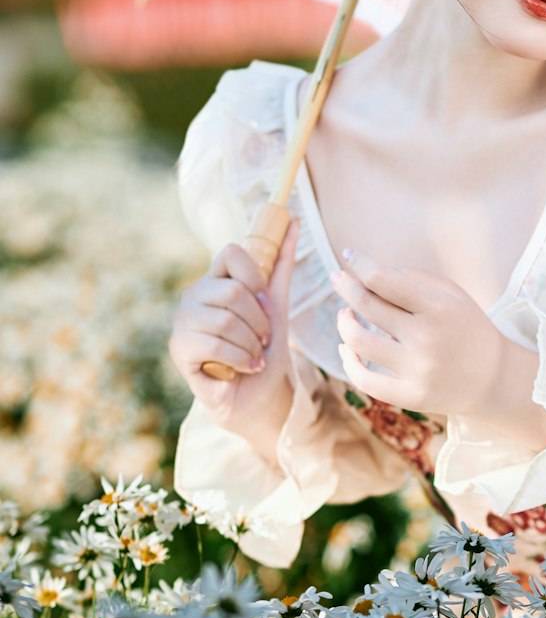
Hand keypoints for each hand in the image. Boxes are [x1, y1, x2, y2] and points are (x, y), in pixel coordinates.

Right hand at [169, 218, 300, 430]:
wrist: (259, 395)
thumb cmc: (265, 349)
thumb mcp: (278, 305)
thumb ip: (282, 265)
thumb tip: (294, 222)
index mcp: (215, 280)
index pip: (231, 253)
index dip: (255, 278)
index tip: (267, 304)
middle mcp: (193, 296)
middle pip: (232, 290)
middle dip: (259, 320)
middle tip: (263, 339)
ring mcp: (182, 322)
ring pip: (225, 319)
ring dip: (251, 343)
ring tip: (254, 355)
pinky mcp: (179, 349)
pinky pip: (215, 344)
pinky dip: (240, 358)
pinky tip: (245, 367)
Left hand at [331, 252, 506, 421]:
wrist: (494, 379)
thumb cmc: (466, 328)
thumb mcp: (452, 295)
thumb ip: (413, 279)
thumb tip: (368, 272)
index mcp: (438, 307)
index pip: (383, 280)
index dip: (360, 264)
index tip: (349, 255)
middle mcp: (426, 338)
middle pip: (366, 306)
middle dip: (345, 287)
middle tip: (338, 279)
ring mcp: (417, 370)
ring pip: (357, 341)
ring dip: (344, 323)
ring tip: (345, 315)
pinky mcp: (410, 396)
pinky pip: (363, 379)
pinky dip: (348, 360)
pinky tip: (347, 348)